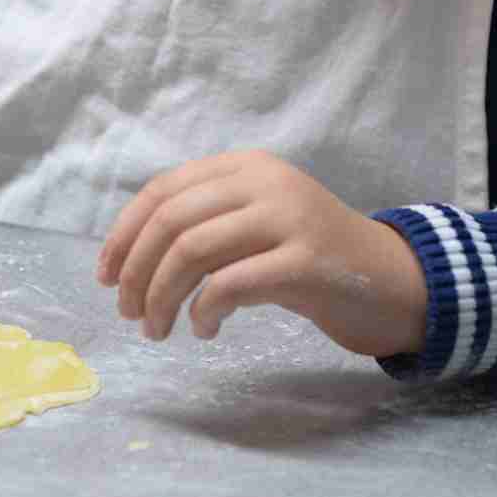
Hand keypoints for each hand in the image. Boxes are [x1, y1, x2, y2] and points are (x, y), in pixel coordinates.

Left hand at [96, 150, 427, 357]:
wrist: (391, 280)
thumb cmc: (306, 257)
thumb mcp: (250, 225)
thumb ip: (200, 224)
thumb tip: (125, 259)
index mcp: (244, 166)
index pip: (161, 190)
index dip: (123, 234)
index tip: (105, 275)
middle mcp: (264, 182)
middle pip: (170, 221)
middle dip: (136, 272)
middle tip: (127, 312)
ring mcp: (289, 218)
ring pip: (192, 251)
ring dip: (161, 297)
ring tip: (157, 328)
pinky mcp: (307, 261)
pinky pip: (231, 284)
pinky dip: (204, 310)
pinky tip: (203, 330)